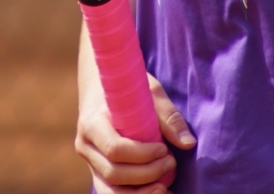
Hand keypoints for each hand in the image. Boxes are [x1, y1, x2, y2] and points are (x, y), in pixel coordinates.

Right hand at [76, 70, 194, 191]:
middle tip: (171, 162)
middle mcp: (85, 147)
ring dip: (141, 193)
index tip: (164, 149)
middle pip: (114, 174)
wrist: (102, 90)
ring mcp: (90, 163)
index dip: (143, 155)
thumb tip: (188, 143)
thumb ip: (168, 116)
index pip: (114, 149)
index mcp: (91, 124)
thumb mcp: (149, 93)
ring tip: (165, 186)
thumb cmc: (128, 91)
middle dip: (147, 174)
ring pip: (110, 191)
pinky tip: (158, 191)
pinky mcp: (98, 174)